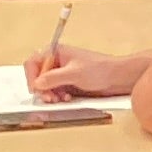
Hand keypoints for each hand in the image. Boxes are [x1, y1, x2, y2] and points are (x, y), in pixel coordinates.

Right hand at [29, 43, 148, 99]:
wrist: (119, 77)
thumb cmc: (100, 69)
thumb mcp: (74, 73)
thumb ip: (54, 78)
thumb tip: (37, 84)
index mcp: (55, 52)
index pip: (33, 63)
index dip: (32, 76)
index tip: (36, 89)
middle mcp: (57, 61)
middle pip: (38, 76)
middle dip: (41, 88)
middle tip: (48, 98)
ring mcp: (62, 73)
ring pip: (46, 86)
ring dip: (49, 94)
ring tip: (58, 100)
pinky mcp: (69, 83)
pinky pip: (56, 91)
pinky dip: (58, 96)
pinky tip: (66, 99)